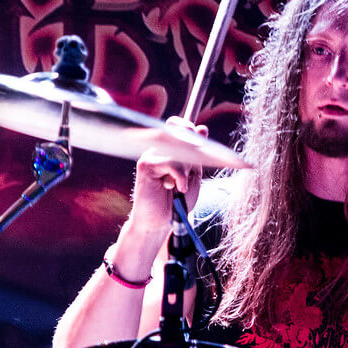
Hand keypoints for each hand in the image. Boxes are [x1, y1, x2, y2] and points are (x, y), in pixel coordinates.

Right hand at [126, 116, 208, 238]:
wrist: (160, 222)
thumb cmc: (176, 201)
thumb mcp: (193, 175)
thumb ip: (197, 153)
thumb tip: (202, 128)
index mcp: (168, 149)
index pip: (177, 124)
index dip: (189, 128)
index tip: (201, 143)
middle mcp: (158, 149)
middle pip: (177, 130)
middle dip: (191, 147)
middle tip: (192, 169)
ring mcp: (150, 155)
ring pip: (177, 148)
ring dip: (186, 168)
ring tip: (181, 186)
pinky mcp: (145, 165)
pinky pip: (171, 161)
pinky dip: (180, 176)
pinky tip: (177, 188)